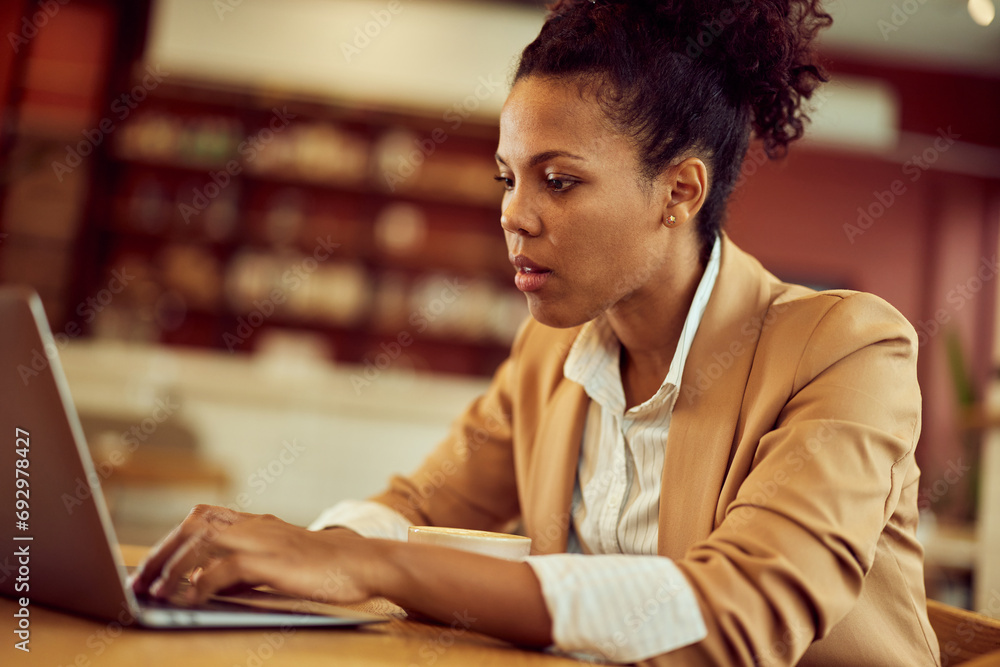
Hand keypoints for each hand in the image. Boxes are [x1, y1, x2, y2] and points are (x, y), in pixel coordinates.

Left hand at [130, 504, 374, 605]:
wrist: (363, 563)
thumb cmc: (323, 568)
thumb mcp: (277, 560)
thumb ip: (243, 566)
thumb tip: (200, 583)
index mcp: (256, 522)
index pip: (201, 517)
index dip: (171, 540)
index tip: (150, 567)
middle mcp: (256, 524)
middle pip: (194, 524)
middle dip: (163, 552)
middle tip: (142, 582)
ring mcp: (264, 540)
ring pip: (204, 540)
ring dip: (174, 567)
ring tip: (157, 593)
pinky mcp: (274, 561)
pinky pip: (227, 567)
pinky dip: (202, 583)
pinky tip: (190, 600)